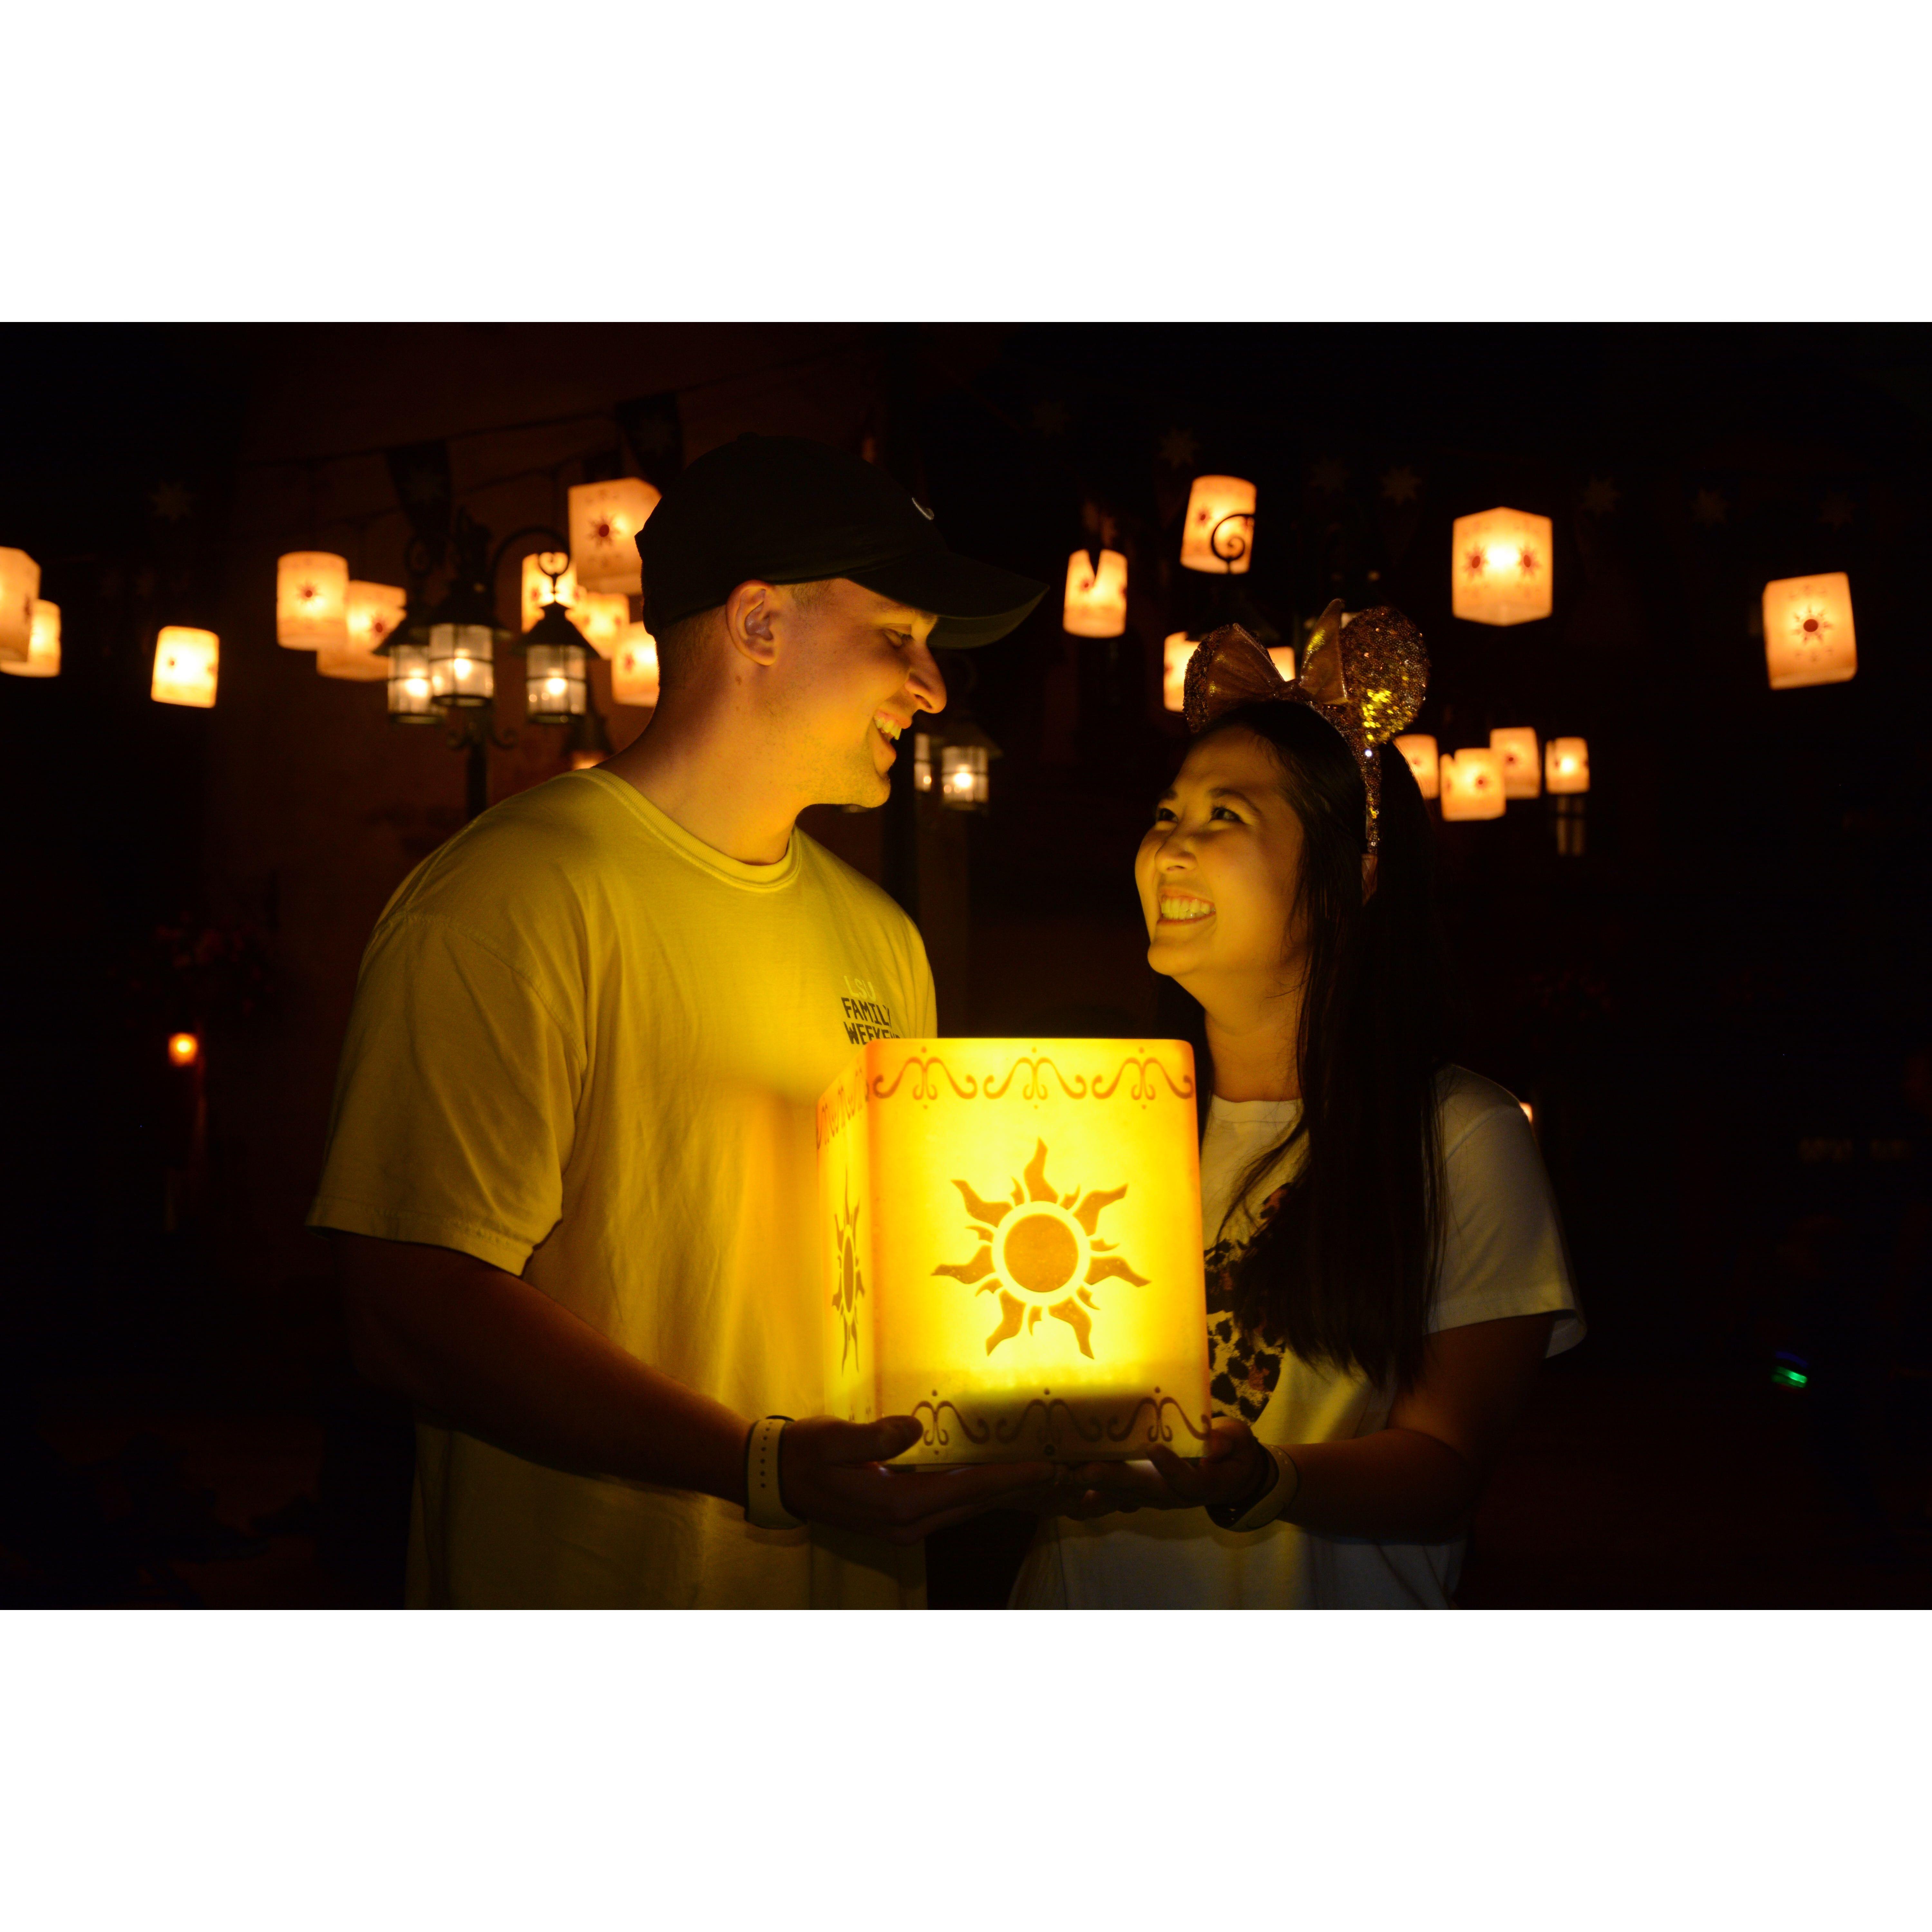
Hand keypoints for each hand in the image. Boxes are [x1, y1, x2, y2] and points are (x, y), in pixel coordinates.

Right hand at [778, 1415, 1061, 1545]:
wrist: (777, 1480)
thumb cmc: (806, 1453)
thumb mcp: (834, 1439)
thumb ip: (875, 1435)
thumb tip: (913, 1427)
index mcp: (897, 1503)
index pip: (968, 1489)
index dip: (1010, 1477)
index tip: (1048, 1467)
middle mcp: (907, 1523)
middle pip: (976, 1503)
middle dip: (1018, 1487)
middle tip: (1060, 1469)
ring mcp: (903, 1528)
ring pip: (966, 1510)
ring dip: (1001, 1493)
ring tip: (1037, 1473)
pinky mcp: (898, 1523)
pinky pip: (950, 1509)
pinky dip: (976, 1495)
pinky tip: (993, 1479)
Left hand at [1050, 1416, 1271, 1520]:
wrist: (1228, 1478)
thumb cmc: (1234, 1453)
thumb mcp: (1239, 1443)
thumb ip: (1229, 1442)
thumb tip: (1218, 1442)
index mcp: (1201, 1483)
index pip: (1185, 1480)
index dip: (1170, 1466)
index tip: (1155, 1447)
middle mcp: (1170, 1495)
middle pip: (1139, 1490)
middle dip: (1111, 1479)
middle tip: (1082, 1468)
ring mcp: (1151, 1496)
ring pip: (1118, 1493)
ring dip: (1089, 1484)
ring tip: (1061, 1472)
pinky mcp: (1137, 1491)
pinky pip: (1110, 1492)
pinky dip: (1086, 1486)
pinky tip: (1060, 1475)